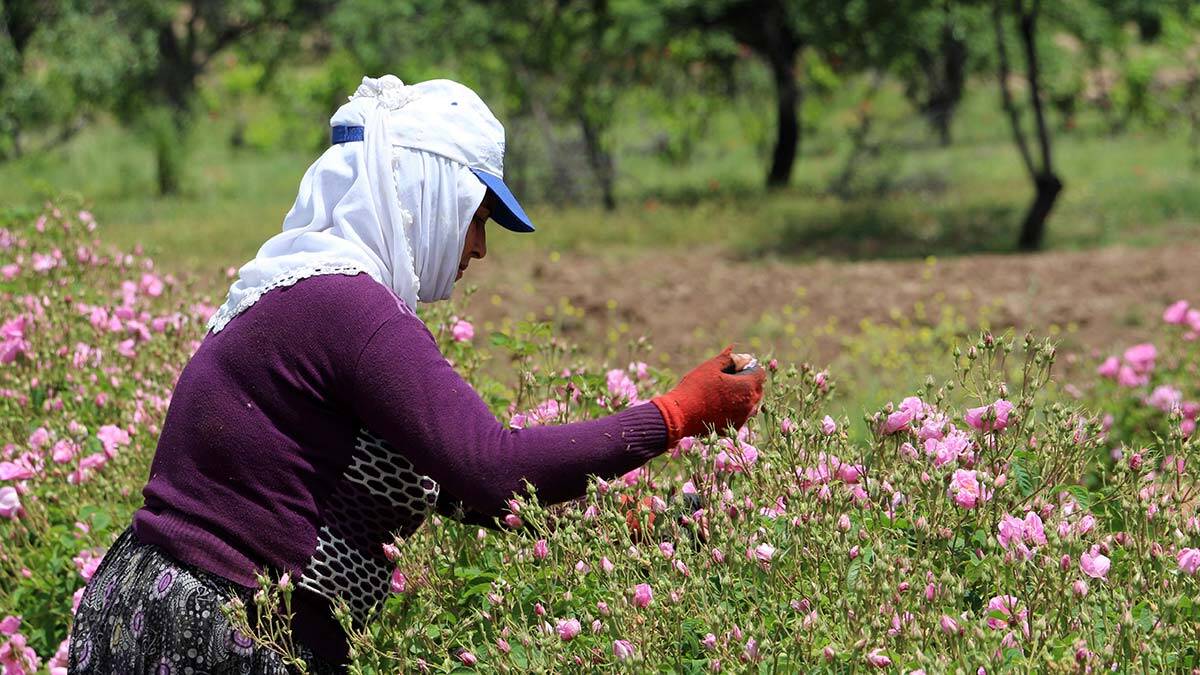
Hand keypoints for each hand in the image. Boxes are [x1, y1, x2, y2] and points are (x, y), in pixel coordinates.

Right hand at [650, 345, 765, 447]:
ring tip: (723, 392)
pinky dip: (735, 410)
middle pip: (757, 389)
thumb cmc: (695, 388)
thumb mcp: (710, 367)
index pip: (760, 373)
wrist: (680, 416)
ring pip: (751, 404)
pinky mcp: (733, 428)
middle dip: (748, 381)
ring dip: (743, 396)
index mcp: (747, 386)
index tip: (735, 367)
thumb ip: (727, 358)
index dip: (749, 367)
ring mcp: (742, 418)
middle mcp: (750, 404)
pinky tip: (718, 406)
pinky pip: (741, 416)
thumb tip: (734, 350)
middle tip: (729, 378)